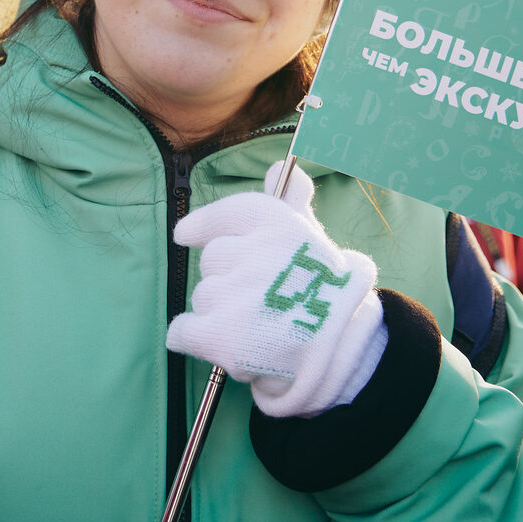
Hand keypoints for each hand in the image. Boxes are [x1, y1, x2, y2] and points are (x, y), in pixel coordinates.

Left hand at [166, 162, 387, 417]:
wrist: (341, 355)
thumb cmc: (325, 292)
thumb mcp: (312, 239)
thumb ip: (290, 200)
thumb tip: (277, 167)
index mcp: (277, 225)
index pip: (225, 214)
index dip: (203, 224)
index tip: (186, 233)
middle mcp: (253, 254)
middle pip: (212, 259)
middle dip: (227, 276)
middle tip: (260, 297)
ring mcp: (235, 296)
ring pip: (202, 296)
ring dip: (219, 311)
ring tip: (256, 325)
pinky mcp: (219, 336)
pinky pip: (181, 330)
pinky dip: (191, 339)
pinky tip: (221, 344)